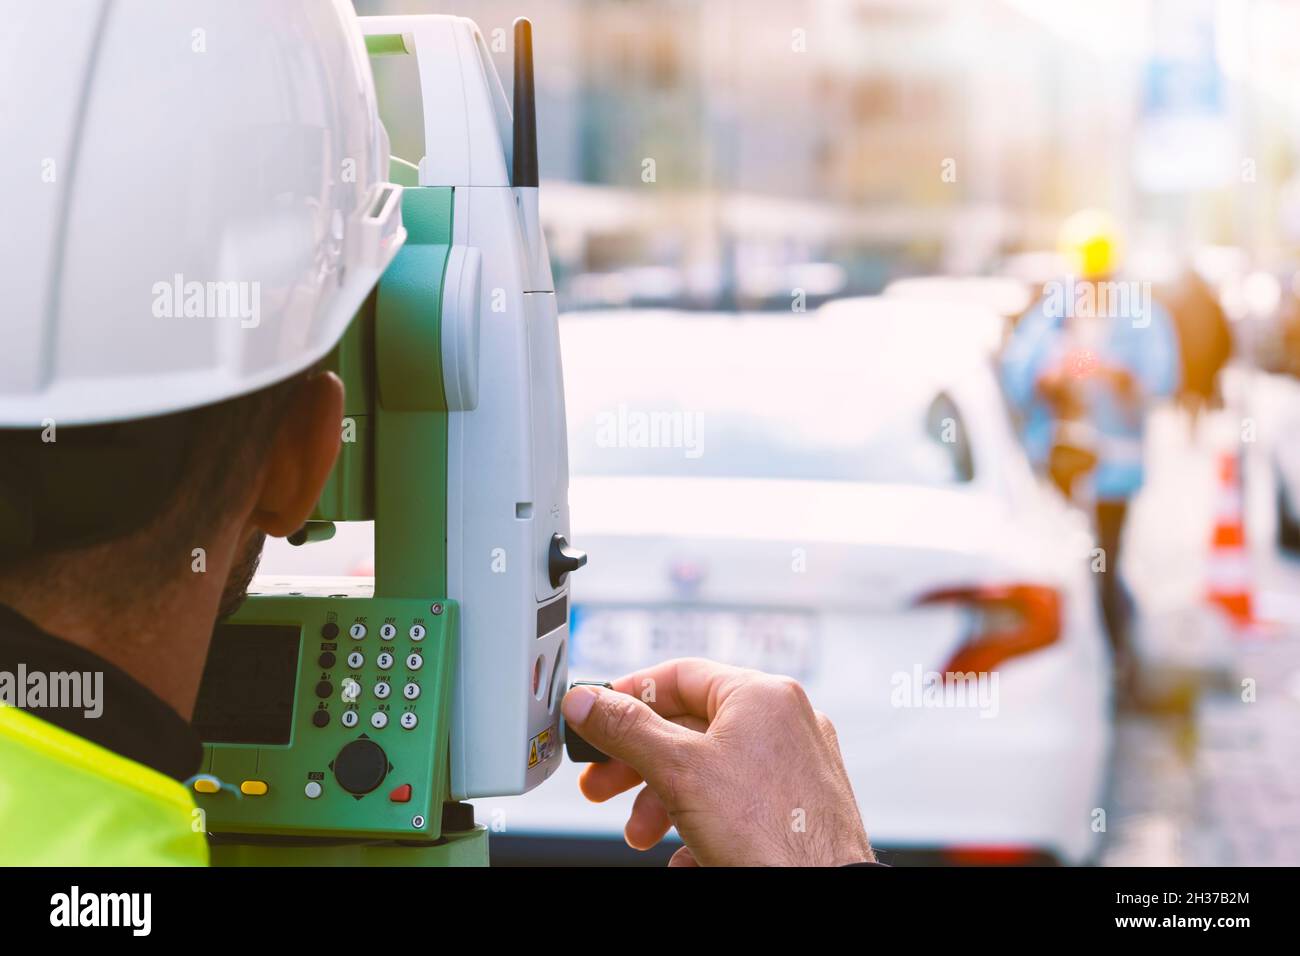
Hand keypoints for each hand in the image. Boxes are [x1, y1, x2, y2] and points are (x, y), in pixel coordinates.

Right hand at [560, 657, 873, 866]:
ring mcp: (796, 763)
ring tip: (642, 834)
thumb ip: (626, 730)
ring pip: (711, 769)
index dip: (631, 695)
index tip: (597, 716)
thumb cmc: (769, 831)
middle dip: (639, 762)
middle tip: (602, 784)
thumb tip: (586, 701)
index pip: (680, 674)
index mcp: (762, 695)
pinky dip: (704, 822)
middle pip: (690, 727)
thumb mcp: (679, 771)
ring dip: (664, 801)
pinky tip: (687, 852)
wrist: (818, 889)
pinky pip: (738, 800)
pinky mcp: (799, 802)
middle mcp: (785, 721)